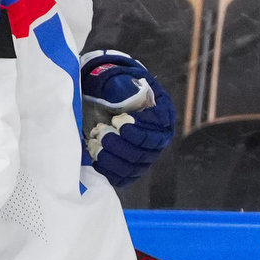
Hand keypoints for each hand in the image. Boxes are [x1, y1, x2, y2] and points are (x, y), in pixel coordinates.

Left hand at [81, 48, 175, 187]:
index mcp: (162, 114)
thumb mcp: (119, 82)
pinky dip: (109, 171)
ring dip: (114, 159)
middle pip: (146, 150)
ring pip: (135, 166)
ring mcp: (146, 156)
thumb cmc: (114, 90)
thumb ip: (123, 86)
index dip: (138, 129)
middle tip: (103, 133)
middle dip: (121, 144)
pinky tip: (96, 159)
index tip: (118, 122)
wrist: (104, 103)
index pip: (158, 127)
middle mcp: (159, 138)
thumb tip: (125, 93)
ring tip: (96, 146)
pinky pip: (124, 177)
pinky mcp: (131, 169)